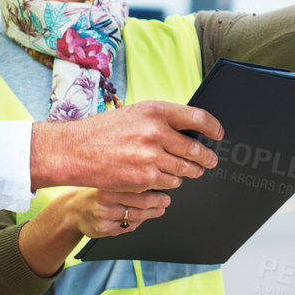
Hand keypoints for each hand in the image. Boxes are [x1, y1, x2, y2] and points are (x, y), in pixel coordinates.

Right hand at [16, 185, 174, 276]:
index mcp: (108, 184)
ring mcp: (104, 215)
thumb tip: (156, 183)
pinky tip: (139, 218)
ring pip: (136, 217)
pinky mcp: (103, 229)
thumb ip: (128, 183)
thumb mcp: (109, 182)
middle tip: (166, 201)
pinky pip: (127, 227)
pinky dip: (136, 223)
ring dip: (151, 214)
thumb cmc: (95, 193)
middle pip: (141, 203)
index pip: (139, 188)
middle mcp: (105, 199)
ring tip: (159, 210)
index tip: (166, 189)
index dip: (156, 191)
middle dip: (158, 203)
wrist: (72, 209)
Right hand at [29, 101, 222, 191]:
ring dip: (190, 172)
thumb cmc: (104, 131)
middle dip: (206, 158)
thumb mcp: (135, 114)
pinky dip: (171, 182)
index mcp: (155, 111)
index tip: (218, 133)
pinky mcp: (144, 178)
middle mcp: (156, 132)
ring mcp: (151, 157)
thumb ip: (161, 120)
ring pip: (184, 169)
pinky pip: (169, 183)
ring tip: (192, 171)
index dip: (212, 127)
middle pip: (195, 149)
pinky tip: (167, 178)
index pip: (197, 118)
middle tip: (210, 161)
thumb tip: (190, 128)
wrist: (76, 150)